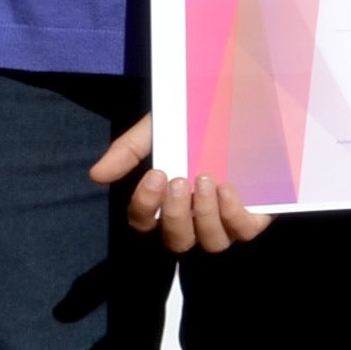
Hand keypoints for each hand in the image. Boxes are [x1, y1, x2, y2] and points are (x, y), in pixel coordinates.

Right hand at [88, 115, 270, 251]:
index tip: (155, 174)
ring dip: (206, 215)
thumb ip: (128, 151)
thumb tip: (97, 175)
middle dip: (175, 214)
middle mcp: (194, 221)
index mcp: (164, 204)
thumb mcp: (155, 131)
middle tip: (179, 181)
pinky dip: (234, 215)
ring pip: (212, 243)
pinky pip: (244, 231)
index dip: (145, 205)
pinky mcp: (253, 215)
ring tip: (206, 180)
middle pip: (177, 241)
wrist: (232, 105)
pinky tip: (228, 189)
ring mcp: (225, 222)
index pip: (143, 222)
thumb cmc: (189, 125)